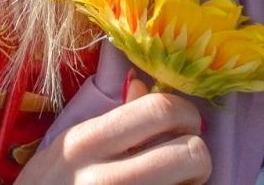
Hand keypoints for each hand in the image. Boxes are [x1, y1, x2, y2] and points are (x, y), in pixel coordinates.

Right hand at [17, 77, 209, 183]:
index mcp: (87, 142)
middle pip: (190, 153)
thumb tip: (144, 89)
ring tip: (171, 183)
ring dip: (190, 184)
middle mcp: (108, 178)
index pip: (158, 110)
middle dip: (198, 154)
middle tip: (186, 160)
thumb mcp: (65, 149)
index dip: (185, 112)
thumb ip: (107, 122)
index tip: (184, 122)